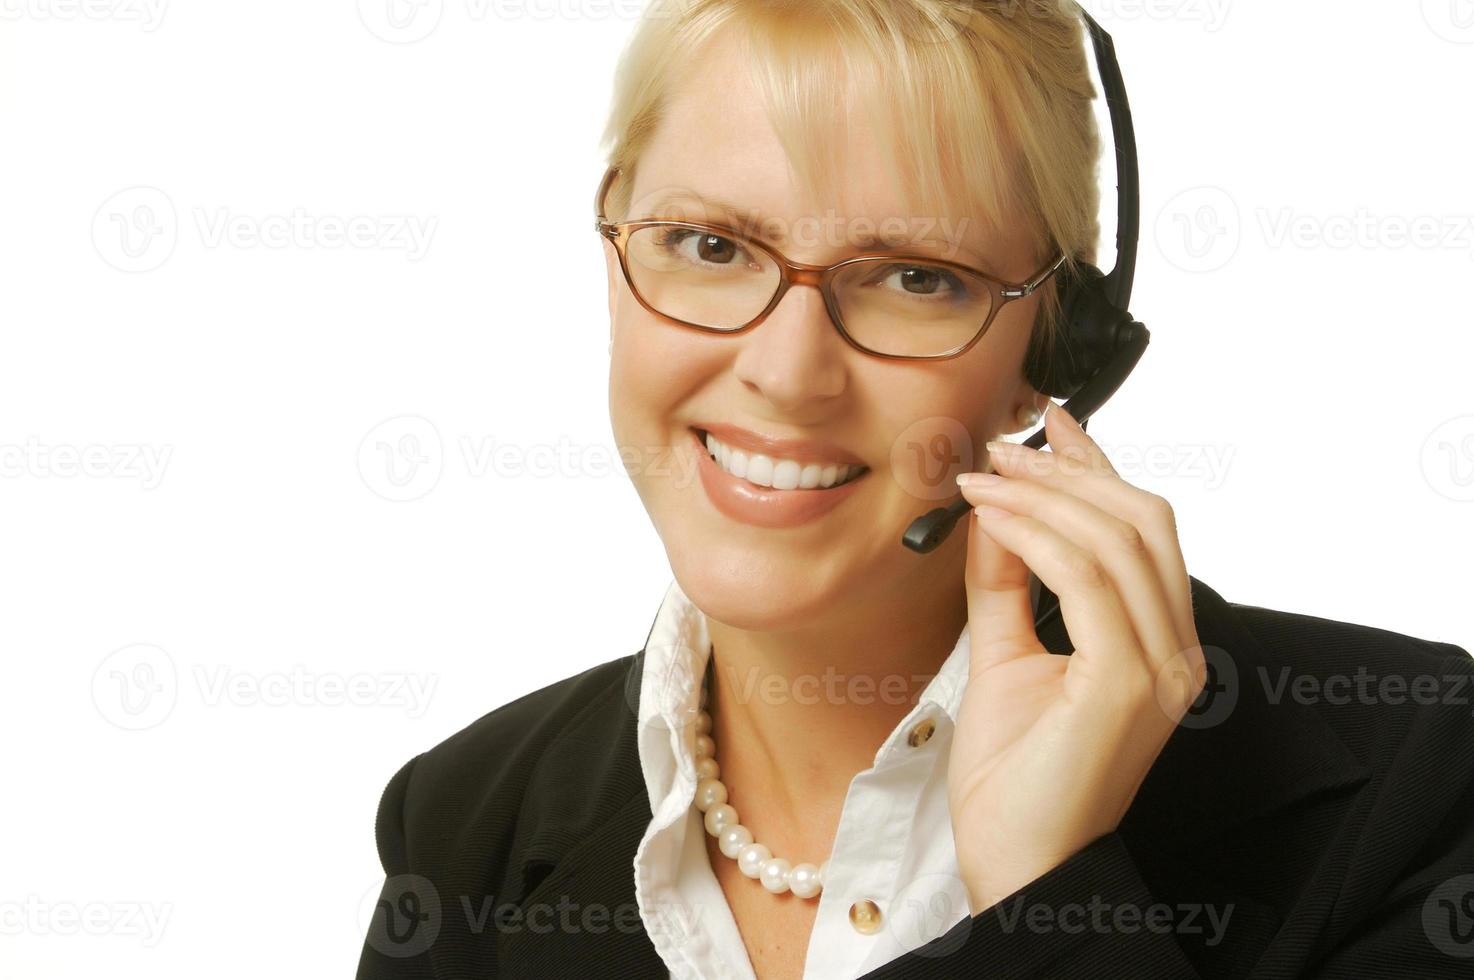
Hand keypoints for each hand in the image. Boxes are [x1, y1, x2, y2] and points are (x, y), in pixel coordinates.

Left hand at [946, 402, 1204, 913]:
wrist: (1014, 864)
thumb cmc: (1013, 779)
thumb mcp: (1004, 657)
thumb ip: (1006, 586)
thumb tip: (992, 516)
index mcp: (1156, 645)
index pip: (1141, 531)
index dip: (1096, 468)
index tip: (1047, 425)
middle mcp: (1175, 652)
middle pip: (1141, 520)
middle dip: (1066, 471)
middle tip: (998, 449)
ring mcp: (1161, 668)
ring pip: (1119, 539)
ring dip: (1043, 496)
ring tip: (983, 479)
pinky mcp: (1128, 683)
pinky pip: (1088, 580)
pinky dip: (1038, 536)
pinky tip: (994, 520)